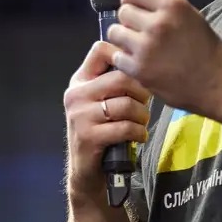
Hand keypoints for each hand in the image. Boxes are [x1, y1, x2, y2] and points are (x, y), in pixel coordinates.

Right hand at [62, 41, 151, 200]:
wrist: (87, 172)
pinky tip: (139, 136)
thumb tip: (144, 58)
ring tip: (141, 122)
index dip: (124, 55)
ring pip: (127, 104)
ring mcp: (80, 115)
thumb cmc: (101, 132)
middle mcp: (76, 94)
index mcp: (80, 81)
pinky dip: (139, 132)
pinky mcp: (88, 136)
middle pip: (121, 77)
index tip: (137, 73)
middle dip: (142, 92)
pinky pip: (126, 127)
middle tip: (145, 104)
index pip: (101, 49)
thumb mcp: (100, 102)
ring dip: (142, 116)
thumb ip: (114, 81)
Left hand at [106, 0, 221, 122]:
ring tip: (137, 48)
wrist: (217, 84)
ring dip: (124, 39)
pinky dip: (125, 60)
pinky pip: (117, 56)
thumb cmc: (206, 50)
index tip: (135, 8)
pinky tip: (139, 63)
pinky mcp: (139, 69)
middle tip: (141, 33)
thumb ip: (164, 8)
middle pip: (123, 11)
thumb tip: (136, 3)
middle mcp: (158, 22)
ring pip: (115, 32)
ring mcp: (146, 47)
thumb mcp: (191, 17)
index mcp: (173, 5)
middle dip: (129, 21)